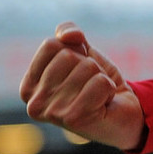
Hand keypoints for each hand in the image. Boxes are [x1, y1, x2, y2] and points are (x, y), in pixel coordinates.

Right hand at [19, 22, 145, 151]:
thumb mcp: (81, 51)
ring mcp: (53, 114)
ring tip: (96, 95)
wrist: (123, 113)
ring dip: (99, 77)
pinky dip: (109, 88)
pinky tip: (104, 104)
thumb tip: (69, 35)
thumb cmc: (95, 82)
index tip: (78, 69)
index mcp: (29, 87)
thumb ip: (68, 33)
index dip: (73, 50)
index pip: (50, 45)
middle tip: (89, 85)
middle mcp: (34, 104)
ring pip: (87, 67)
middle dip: (88, 64)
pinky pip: (100, 82)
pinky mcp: (75, 119)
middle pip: (68, 55)